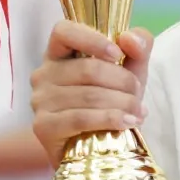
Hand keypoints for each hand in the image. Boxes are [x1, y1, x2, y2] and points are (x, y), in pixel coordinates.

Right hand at [31, 22, 151, 166]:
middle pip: (87, 69)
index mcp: (59, 52)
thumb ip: (137, 49)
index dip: (92, 39)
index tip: (118, 54)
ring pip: (88, 95)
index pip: (64, 31)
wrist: (91, 148)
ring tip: (138, 112)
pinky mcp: (43, 127)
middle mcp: (43, 73)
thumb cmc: (109, 102)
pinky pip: (80, 119)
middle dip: (123, 82)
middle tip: (139, 94)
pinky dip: (110, 120)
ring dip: (122, 104)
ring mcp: (40, 100)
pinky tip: (127, 123)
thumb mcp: (129, 72)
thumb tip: (130, 38)